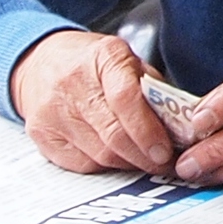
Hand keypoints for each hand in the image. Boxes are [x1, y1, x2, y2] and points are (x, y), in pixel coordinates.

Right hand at [7, 29, 175, 176]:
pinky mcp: (42, 136)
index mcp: (103, 57)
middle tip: (165, 164)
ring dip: (129, 163)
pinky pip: (83, 165)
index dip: (148, 130)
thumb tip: (182, 129)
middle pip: (113, 134)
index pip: (126, 98)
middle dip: (144, 156)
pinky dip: (105, 166)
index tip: (166, 151)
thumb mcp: (128, 62)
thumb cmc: (92, 64)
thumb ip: (154, 92)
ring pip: (100, 155)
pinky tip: (116, 158)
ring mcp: (53, 112)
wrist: (40, 63)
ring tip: (145, 160)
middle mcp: (73, 83)